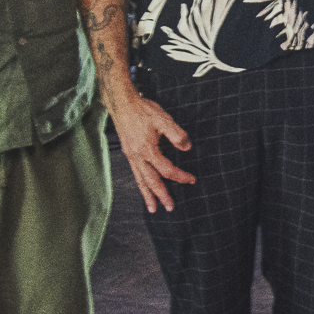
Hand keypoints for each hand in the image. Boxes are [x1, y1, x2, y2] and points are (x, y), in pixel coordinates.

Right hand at [105, 92, 195, 212]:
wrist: (122, 104)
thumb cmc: (143, 110)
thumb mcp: (163, 119)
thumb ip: (176, 134)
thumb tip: (187, 148)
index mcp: (147, 150)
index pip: (166, 169)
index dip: (180, 176)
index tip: (191, 180)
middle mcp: (137, 156)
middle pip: (151, 181)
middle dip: (161, 195)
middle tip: (170, 208)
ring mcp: (131, 156)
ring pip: (140, 180)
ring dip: (148, 195)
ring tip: (153, 209)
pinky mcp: (128, 153)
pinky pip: (136, 174)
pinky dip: (141, 184)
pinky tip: (144, 188)